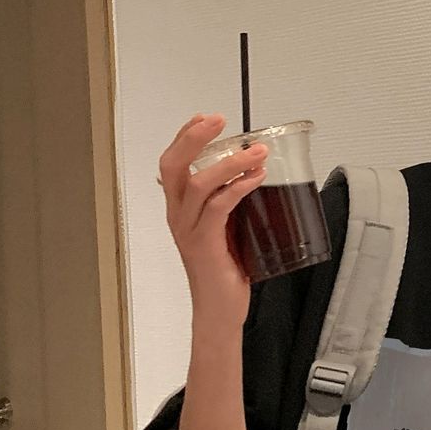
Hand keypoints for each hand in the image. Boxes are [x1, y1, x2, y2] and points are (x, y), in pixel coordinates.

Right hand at [157, 113, 268, 330]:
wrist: (220, 311)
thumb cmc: (225, 272)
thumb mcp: (226, 229)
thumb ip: (230, 205)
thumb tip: (254, 177)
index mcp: (180, 209)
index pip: (172, 163)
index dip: (186, 136)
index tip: (207, 118)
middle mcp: (178, 216)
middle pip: (173, 165)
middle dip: (195, 137)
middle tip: (221, 120)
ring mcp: (189, 230)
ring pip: (199, 183)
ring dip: (231, 162)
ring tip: (257, 152)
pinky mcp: (205, 244)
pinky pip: (219, 207)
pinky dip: (238, 188)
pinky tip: (256, 178)